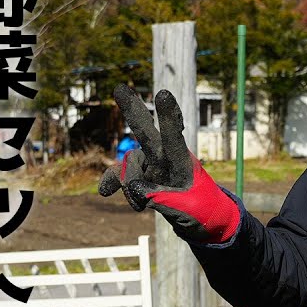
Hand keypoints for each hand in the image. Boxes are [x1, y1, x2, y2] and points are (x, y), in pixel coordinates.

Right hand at [98, 84, 240, 243]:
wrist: (202, 218)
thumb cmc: (202, 209)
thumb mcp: (187, 208)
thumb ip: (160, 196)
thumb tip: (133, 186)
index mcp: (182, 161)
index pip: (174, 137)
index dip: (168, 117)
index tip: (163, 94)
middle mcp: (165, 157)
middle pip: (146, 132)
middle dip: (133, 110)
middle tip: (120, 88)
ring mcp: (152, 164)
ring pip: (128, 166)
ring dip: (128, 186)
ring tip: (140, 207)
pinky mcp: (142, 175)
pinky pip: (121, 176)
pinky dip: (113, 182)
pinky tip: (104, 191)